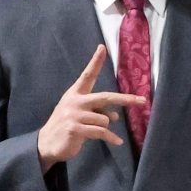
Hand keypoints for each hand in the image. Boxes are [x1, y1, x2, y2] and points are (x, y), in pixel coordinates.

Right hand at [37, 45, 146, 169]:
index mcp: (75, 93)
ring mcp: (74, 115)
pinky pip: (101, 132)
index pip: (87, 75)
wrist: (48, 143)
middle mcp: (75, 101)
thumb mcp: (81, 114)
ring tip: (96, 130)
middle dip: (125, 99)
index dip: (95, 61)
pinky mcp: (75, 128)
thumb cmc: (68, 126)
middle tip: (142, 101)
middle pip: (105, 97)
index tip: (102, 47)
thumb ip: (97, 111)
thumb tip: (115, 117)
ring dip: (106, 127)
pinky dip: (111, 138)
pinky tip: (117, 142)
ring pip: (105, 119)